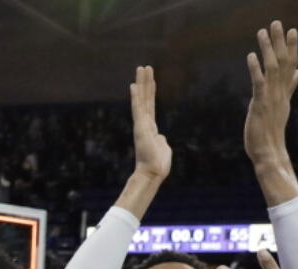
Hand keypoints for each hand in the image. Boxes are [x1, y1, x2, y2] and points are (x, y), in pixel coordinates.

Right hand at [131, 66, 171, 180]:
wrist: (153, 173)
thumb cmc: (158, 164)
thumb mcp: (163, 148)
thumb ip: (161, 140)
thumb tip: (160, 136)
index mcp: (150, 127)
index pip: (150, 105)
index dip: (150, 92)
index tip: (150, 79)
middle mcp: (144, 123)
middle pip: (145, 98)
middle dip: (145, 82)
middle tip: (144, 67)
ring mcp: (142, 124)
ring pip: (141, 99)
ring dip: (142, 83)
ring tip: (142, 68)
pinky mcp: (140, 127)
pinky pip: (138, 109)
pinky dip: (135, 97)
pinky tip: (134, 85)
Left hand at [244, 21, 297, 166]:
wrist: (268, 153)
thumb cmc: (271, 130)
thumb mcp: (282, 104)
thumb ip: (290, 86)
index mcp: (284, 92)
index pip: (290, 66)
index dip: (292, 48)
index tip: (292, 30)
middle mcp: (279, 93)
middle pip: (283, 63)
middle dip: (280, 42)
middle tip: (277, 22)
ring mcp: (270, 99)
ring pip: (272, 69)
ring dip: (268, 49)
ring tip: (263, 32)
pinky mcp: (260, 106)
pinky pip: (259, 84)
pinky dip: (256, 69)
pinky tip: (251, 56)